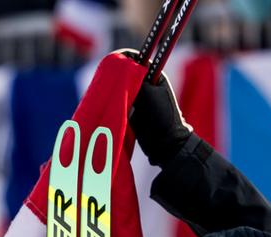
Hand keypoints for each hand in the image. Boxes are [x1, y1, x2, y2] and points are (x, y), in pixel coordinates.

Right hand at [113, 48, 191, 166]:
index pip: (138, 60)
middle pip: (128, 73)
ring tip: (105, 91)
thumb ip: (135, 79)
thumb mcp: (147, 93)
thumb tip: (120, 68)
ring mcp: (140, 98)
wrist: (165, 144)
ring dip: (115, 89)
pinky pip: (121, 101)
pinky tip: (108, 102)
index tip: (112, 62)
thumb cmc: (161, 117)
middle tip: (106, 78)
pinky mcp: (133, 111)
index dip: (125, 59)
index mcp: (155, 76)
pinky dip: (115, 101)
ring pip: (123, 88)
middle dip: (117, 75)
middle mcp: (148, 84)